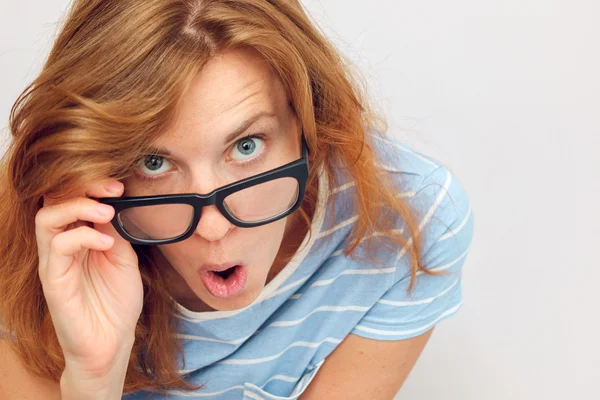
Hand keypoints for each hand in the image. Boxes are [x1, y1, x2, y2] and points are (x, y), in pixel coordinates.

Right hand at [35, 179, 142, 378]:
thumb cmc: (117, 302)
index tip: (119, 185)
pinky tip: (106, 243)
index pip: (70, 199)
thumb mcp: (124, 258)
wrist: (113, 342)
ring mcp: (55, 263)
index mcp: (79, 238)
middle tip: (113, 189)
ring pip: (47, 219)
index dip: (91, 185)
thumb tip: (115, 202)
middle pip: (53, 201)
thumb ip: (117, 232)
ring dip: (79, 208)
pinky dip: (83, 237)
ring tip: (107, 213)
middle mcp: (62, 246)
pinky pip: (57, 247)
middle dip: (83, 187)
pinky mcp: (53, 280)